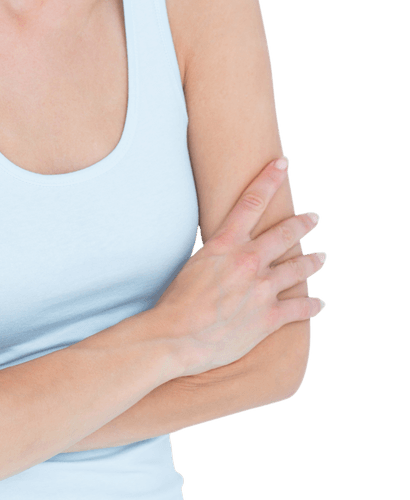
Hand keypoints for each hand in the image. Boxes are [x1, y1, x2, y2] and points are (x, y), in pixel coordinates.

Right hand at [151, 158, 326, 376]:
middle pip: (285, 232)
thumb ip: (216, 252)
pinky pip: (299, 307)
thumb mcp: (194, 263)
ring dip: (313, 261)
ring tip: (322, 257)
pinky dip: (312, 304)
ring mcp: (262, 289)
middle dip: (303, 222)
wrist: (177, 336)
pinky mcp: (269, 317)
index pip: (252, 201)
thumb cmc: (177, 301)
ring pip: (299, 268)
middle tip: (314, 218)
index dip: (269, 178)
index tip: (282, 163)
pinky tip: (320, 302)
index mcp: (226, 244)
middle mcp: (248, 261)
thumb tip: (223, 248)